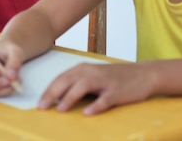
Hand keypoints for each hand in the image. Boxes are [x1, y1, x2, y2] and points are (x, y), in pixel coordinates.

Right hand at [0, 41, 22, 96]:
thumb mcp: (14, 52)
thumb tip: (11, 76)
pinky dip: (3, 91)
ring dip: (1, 89)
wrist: (8, 55)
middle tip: (9, 82)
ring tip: (16, 82)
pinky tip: (12, 85)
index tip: (0, 72)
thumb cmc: (8, 50)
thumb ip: (13, 63)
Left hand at [37, 62, 155, 114]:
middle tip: (42, 107)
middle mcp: (91, 73)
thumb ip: (77, 84)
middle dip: (52, 94)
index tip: (38, 103)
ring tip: (60, 110)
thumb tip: (57, 98)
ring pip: (83, 87)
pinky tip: (87, 113)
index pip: (60, 79)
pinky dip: (95, 106)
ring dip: (70, 98)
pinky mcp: (117, 92)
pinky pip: (104, 99)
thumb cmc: (114, 78)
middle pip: (67, 81)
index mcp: (83, 69)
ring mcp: (104, 82)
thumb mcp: (93, 77)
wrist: (143, 74)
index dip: (48, 91)